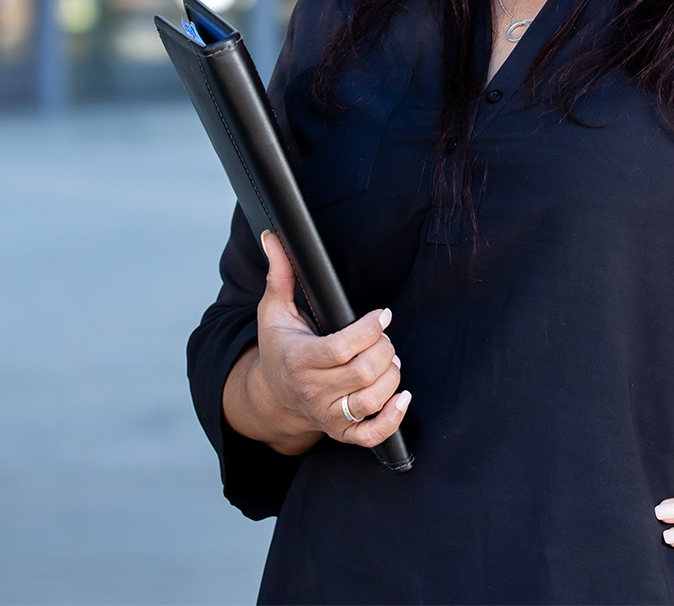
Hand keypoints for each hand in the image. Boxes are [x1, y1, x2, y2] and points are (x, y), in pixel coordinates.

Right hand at [224, 230, 410, 454]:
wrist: (271, 396)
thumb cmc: (279, 348)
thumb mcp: (274, 310)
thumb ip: (278, 274)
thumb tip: (273, 238)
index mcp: (298, 360)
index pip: (341, 349)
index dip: (368, 330)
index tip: (381, 315)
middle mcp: (312, 391)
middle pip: (363, 373)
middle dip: (383, 350)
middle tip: (383, 338)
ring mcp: (327, 415)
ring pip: (372, 400)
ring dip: (391, 377)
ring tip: (388, 360)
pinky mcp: (340, 432)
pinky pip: (372, 435)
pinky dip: (393, 419)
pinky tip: (402, 397)